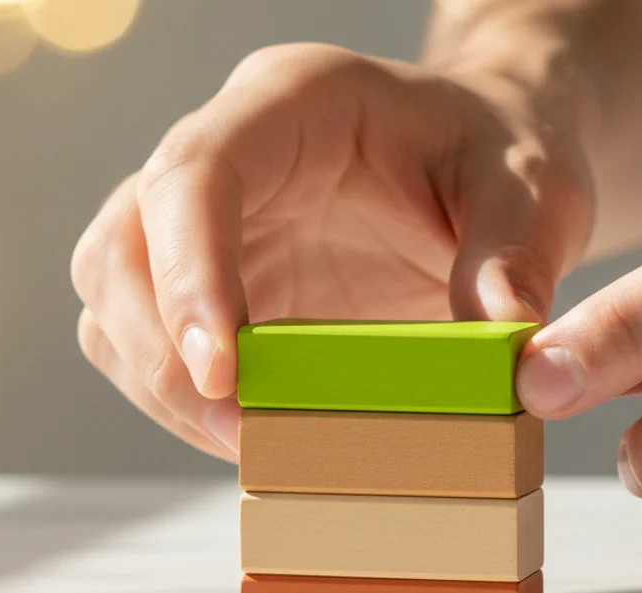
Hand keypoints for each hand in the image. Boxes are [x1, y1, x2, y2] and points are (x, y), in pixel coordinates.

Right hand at [71, 43, 590, 461]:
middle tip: (239, 431)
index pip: (196, 173)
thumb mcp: (528, 192)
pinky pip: (146, 338)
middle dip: (160, 348)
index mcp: (290, 101)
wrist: (482, 167)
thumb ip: (512, 259)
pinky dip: (176, 395)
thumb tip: (504, 353)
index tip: (222, 369)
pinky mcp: (211, 279)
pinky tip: (244, 429)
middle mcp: (226, 153)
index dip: (190, 272)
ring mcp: (208, 219)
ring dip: (158, 381)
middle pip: (125, 241)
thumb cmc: (495, 158)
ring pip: (112, 295)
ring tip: (245, 442)